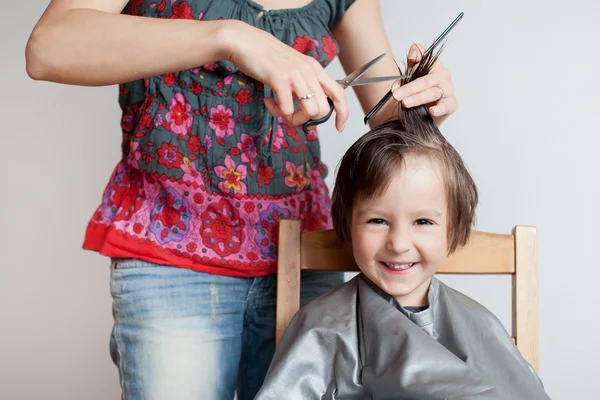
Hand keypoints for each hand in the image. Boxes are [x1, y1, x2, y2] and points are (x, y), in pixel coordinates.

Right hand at [227, 21, 347, 131]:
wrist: (245, 41)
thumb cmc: (267, 57)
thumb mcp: (294, 68)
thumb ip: (304, 85)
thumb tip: (309, 111)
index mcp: (315, 69)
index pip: (339, 93)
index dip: (342, 114)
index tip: (338, 127)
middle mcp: (309, 71)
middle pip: (323, 110)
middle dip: (308, 120)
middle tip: (291, 115)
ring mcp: (295, 74)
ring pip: (309, 112)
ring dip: (293, 118)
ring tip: (279, 109)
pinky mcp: (279, 79)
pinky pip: (286, 109)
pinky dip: (277, 112)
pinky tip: (269, 101)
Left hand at [390, 44, 457, 124]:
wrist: (426, 109)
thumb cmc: (419, 89)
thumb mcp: (412, 74)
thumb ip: (412, 63)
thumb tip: (412, 56)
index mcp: (434, 66)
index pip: (427, 61)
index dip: (414, 63)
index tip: (406, 65)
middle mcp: (443, 76)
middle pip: (425, 81)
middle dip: (409, 88)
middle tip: (396, 95)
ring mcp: (448, 90)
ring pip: (433, 93)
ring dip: (417, 98)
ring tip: (405, 103)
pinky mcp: (452, 104)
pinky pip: (447, 106)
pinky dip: (440, 109)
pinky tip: (432, 111)